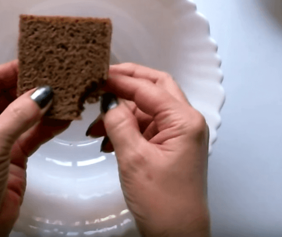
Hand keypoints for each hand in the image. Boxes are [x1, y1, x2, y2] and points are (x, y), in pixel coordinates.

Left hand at [0, 60, 68, 236]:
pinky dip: (49, 124)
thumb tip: (41, 92)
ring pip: (25, 112)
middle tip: (60, 73)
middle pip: (10, 92)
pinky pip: (34, 132)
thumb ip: (18, 116)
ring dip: (45, 104)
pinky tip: (65, 115)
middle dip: (34, 84)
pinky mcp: (13, 154)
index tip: (39, 58)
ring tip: (68, 91)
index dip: (14, 68)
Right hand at [87, 63, 210, 236]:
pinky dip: (125, 129)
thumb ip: (119, 123)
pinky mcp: (169, 148)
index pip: (149, 87)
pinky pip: (145, 127)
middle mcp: (186, 123)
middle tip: (99, 82)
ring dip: (121, 113)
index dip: (120, 79)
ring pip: (146, 109)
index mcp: (184, 121)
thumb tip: (107, 99)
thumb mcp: (134, 159)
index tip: (97, 75)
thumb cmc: (166, 205)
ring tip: (96, 125)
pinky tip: (107, 141)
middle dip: (125, 84)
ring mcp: (179, 136)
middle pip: (154, 89)